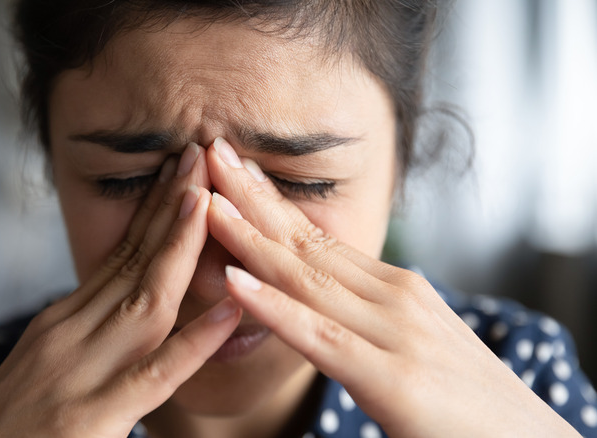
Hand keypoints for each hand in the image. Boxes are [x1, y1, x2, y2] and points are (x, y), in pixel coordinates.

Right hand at [0, 143, 240, 437]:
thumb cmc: (6, 430)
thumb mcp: (41, 365)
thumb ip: (84, 332)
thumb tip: (123, 303)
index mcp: (61, 321)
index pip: (118, 254)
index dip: (154, 210)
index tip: (181, 171)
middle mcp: (69, 333)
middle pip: (132, 260)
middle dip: (171, 206)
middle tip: (201, 154)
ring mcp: (80, 371)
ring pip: (144, 298)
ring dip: (179, 245)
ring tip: (210, 199)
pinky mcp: (91, 417)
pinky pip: (155, 374)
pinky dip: (196, 341)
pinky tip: (229, 311)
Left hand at [204, 137, 579, 437]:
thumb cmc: (465, 401)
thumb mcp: (411, 342)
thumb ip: (365, 318)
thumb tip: (321, 299)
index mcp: (393, 288)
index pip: (317, 236)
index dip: (269, 202)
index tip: (232, 170)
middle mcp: (392, 296)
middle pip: (305, 241)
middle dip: (250, 196)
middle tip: (208, 152)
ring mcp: (394, 332)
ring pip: (305, 276)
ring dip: (248, 236)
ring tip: (206, 200)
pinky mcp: (393, 378)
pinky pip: (319, 336)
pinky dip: (273, 306)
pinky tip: (232, 281)